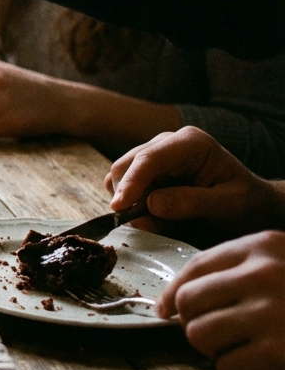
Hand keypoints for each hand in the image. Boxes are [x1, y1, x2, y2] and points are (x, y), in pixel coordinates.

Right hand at [105, 126, 284, 240]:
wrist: (250, 205)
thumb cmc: (246, 203)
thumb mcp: (229, 205)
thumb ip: (192, 203)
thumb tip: (151, 204)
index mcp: (190, 143)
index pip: (149, 159)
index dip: (130, 183)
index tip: (118, 208)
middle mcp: (166, 143)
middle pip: (125, 167)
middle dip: (128, 198)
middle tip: (149, 226)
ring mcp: (153, 156)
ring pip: (118, 179)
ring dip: (131, 205)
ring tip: (165, 221)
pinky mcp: (145, 172)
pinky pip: (122, 189)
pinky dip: (132, 207)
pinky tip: (158, 216)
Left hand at [157, 230, 284, 369]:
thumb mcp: (283, 267)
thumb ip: (237, 273)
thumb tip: (170, 303)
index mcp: (265, 247)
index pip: (194, 267)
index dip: (174, 293)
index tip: (167, 309)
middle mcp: (265, 274)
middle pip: (188, 302)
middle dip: (196, 323)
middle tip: (220, 334)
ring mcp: (272, 313)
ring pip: (199, 335)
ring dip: (216, 349)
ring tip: (245, 348)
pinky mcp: (278, 353)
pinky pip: (226, 368)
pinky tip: (264, 365)